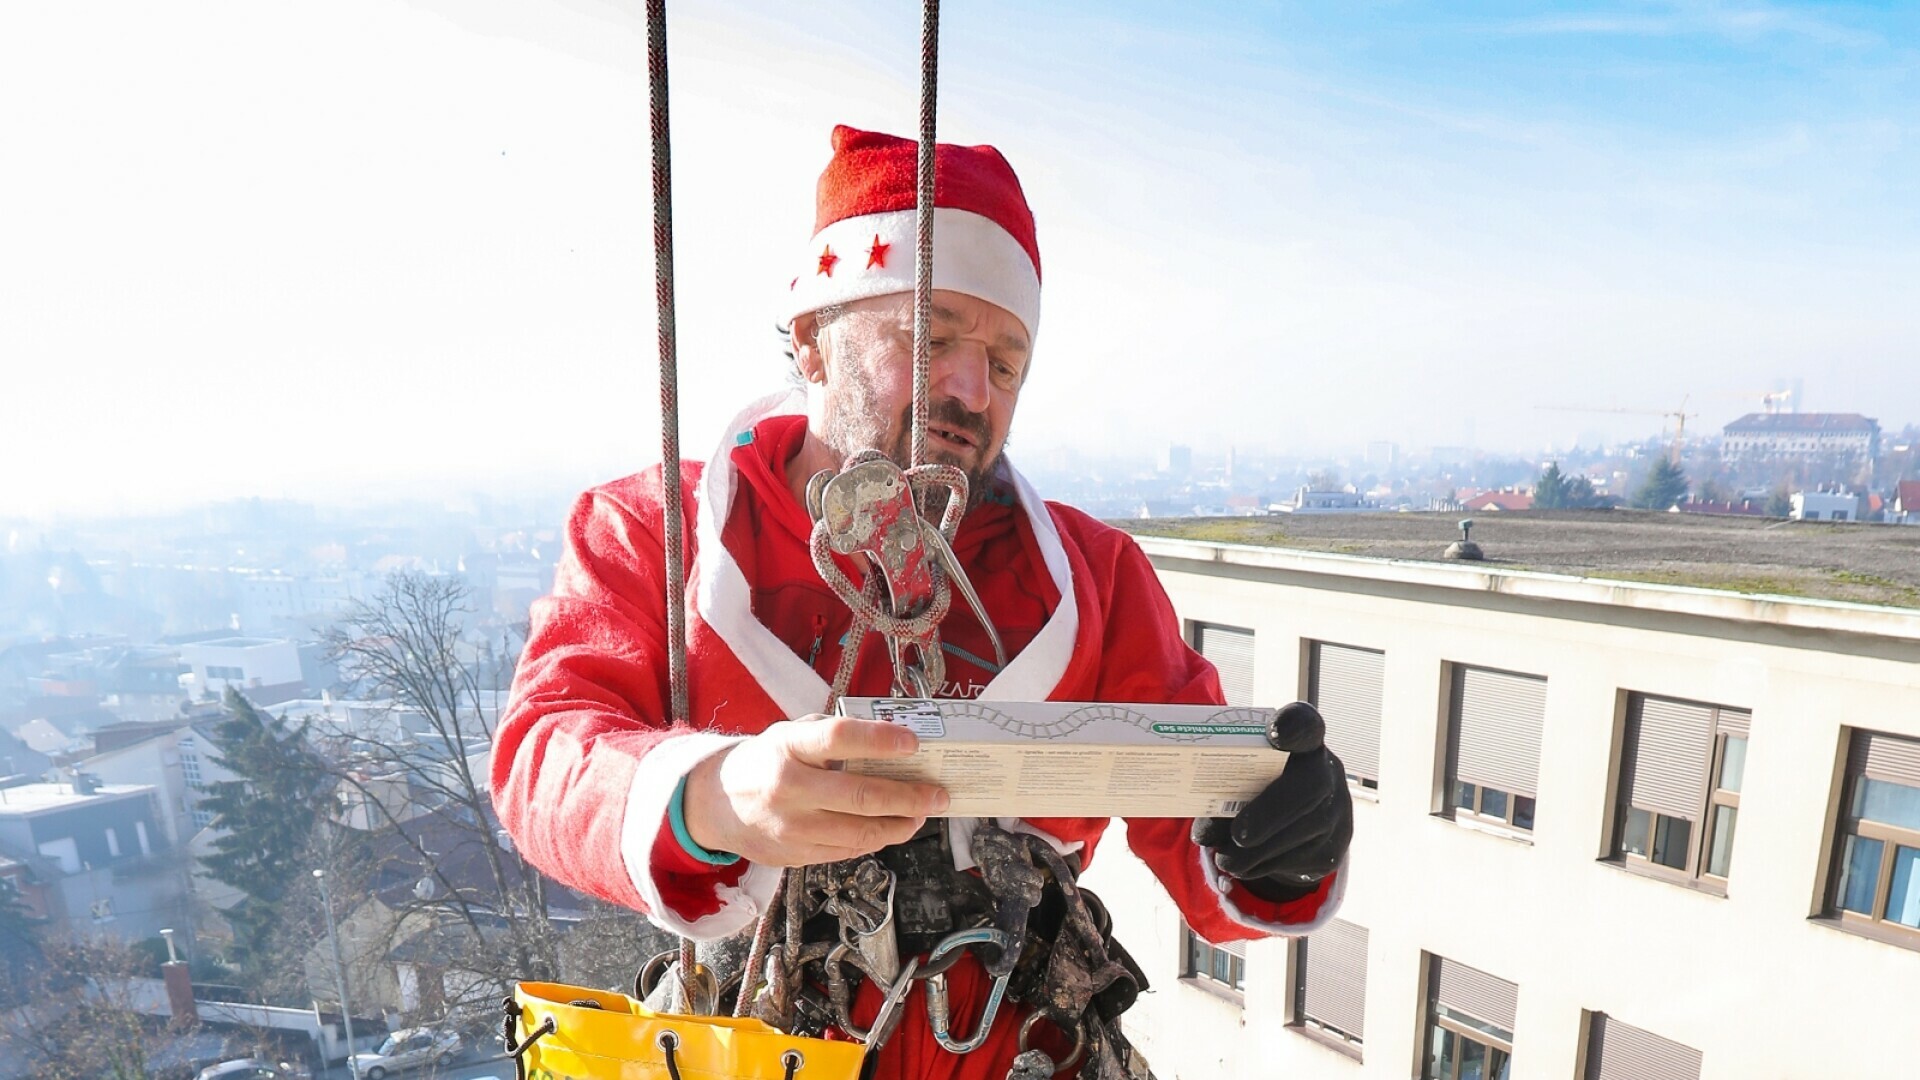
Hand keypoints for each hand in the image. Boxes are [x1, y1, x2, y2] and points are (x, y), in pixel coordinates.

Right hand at [682, 716, 950, 867]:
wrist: (717, 803)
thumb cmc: (767, 761)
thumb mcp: (790, 734)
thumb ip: (833, 736)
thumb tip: (893, 739)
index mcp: (788, 747)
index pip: (840, 739)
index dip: (880, 740)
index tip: (913, 743)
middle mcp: (789, 788)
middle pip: (860, 796)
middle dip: (909, 797)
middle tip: (938, 794)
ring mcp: (792, 827)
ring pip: (860, 832)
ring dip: (900, 825)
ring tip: (922, 814)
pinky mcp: (795, 855)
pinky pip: (848, 850)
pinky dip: (876, 839)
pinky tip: (892, 827)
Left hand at [1191, 702, 1352, 902]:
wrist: (1303, 825)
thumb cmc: (1261, 789)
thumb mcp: (1248, 777)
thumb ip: (1226, 792)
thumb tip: (1204, 833)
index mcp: (1302, 742)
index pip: (1305, 725)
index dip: (1294, 726)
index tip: (1277, 731)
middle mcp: (1327, 772)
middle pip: (1309, 787)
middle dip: (1271, 813)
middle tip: (1238, 835)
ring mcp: (1336, 812)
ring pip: (1304, 833)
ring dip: (1258, 851)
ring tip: (1225, 858)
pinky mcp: (1332, 849)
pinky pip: (1299, 860)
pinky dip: (1264, 865)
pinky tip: (1243, 866)